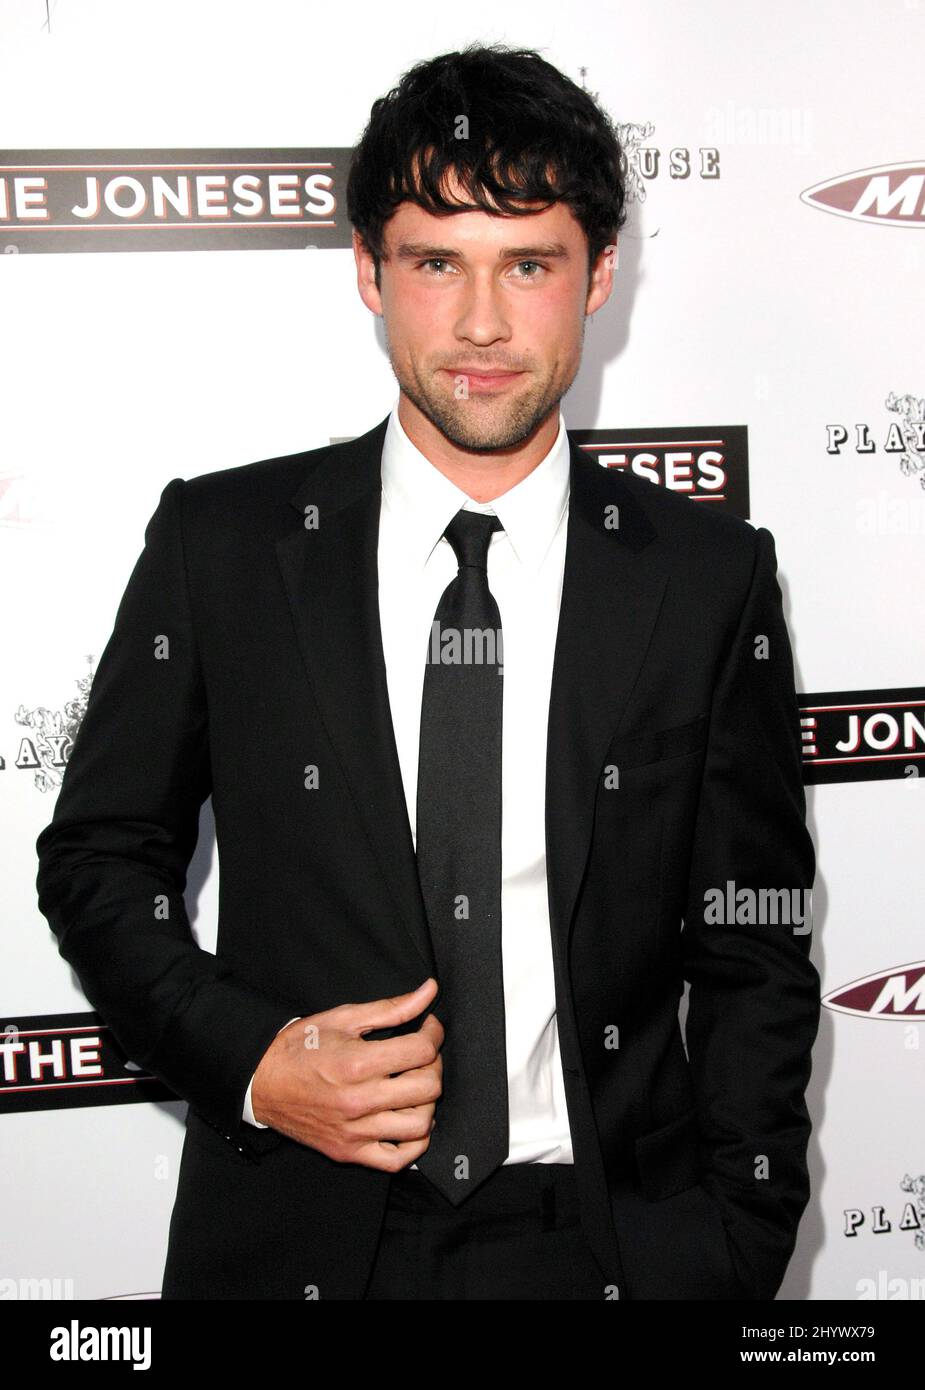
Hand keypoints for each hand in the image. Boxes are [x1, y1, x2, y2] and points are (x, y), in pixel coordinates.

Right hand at [250, 978, 442, 1170]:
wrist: (260, 1082)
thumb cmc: (299, 1047)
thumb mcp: (343, 1018)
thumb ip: (391, 1008)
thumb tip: (429, 991)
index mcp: (356, 1063)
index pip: (421, 1051)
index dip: (433, 1033)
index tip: (428, 1028)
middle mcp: (358, 1101)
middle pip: (428, 1088)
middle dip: (434, 1065)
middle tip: (422, 1055)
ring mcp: (354, 1132)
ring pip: (420, 1125)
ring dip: (427, 1102)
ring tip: (414, 1087)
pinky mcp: (348, 1152)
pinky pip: (397, 1160)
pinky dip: (415, 1144)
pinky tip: (408, 1119)